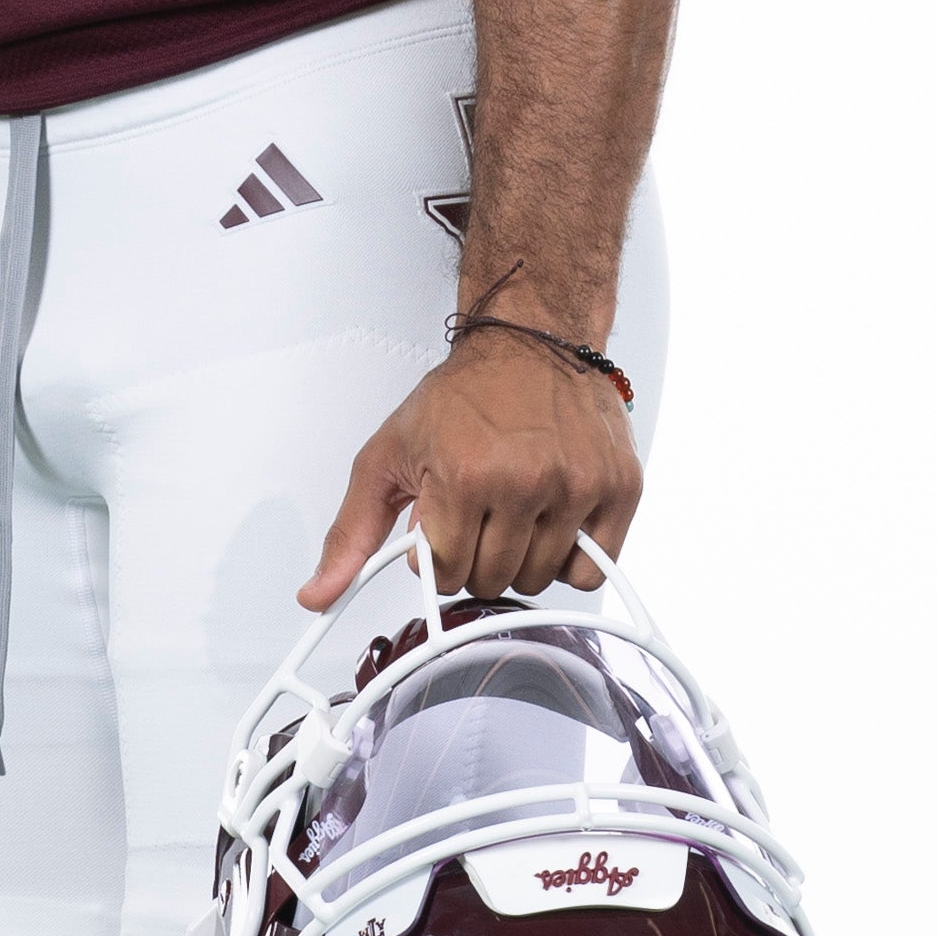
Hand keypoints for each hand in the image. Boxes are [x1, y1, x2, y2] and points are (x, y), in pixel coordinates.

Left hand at [301, 334, 640, 608]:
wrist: (533, 341)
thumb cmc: (463, 395)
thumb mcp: (388, 455)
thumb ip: (351, 531)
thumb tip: (317, 594)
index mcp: (465, 476)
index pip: (445, 574)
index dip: (439, 553)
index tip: (443, 522)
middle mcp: (526, 484)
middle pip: (492, 580)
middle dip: (476, 557)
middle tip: (478, 516)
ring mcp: (578, 487)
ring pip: (541, 580)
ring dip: (521, 559)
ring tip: (514, 513)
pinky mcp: (619, 489)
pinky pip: (590, 567)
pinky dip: (569, 557)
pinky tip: (552, 521)